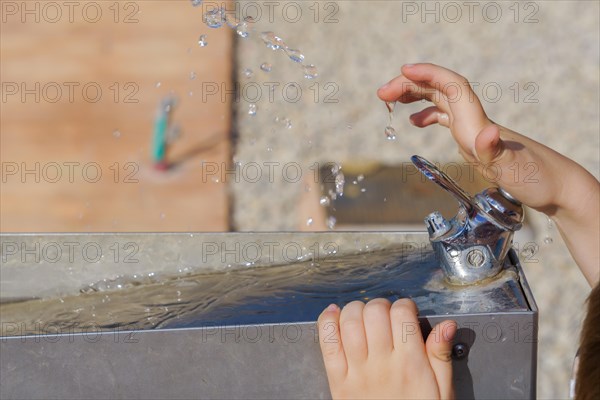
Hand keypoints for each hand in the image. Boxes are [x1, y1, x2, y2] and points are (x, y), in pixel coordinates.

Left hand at [318, 299, 456, 399]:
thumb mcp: (442, 392)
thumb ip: (441, 356)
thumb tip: (447, 325)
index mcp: (410, 364)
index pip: (403, 314)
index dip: (405, 305)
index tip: (406, 312)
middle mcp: (381, 364)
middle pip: (374, 312)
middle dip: (381, 305)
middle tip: (386, 315)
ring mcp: (357, 371)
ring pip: (349, 321)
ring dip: (355, 310)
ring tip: (364, 316)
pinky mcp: (337, 380)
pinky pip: (327, 343)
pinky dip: (327, 321)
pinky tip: (334, 314)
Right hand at [377, 63, 598, 284]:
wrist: (555, 186)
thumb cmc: (536, 179)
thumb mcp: (513, 169)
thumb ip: (495, 151)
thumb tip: (487, 132)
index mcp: (478, 123)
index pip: (451, 86)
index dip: (427, 74)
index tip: (403, 71)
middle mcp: (474, 120)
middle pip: (439, 90)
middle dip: (410, 85)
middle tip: (382, 93)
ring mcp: (473, 128)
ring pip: (439, 101)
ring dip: (414, 96)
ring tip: (391, 101)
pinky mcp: (472, 139)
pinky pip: (445, 118)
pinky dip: (426, 114)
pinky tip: (415, 122)